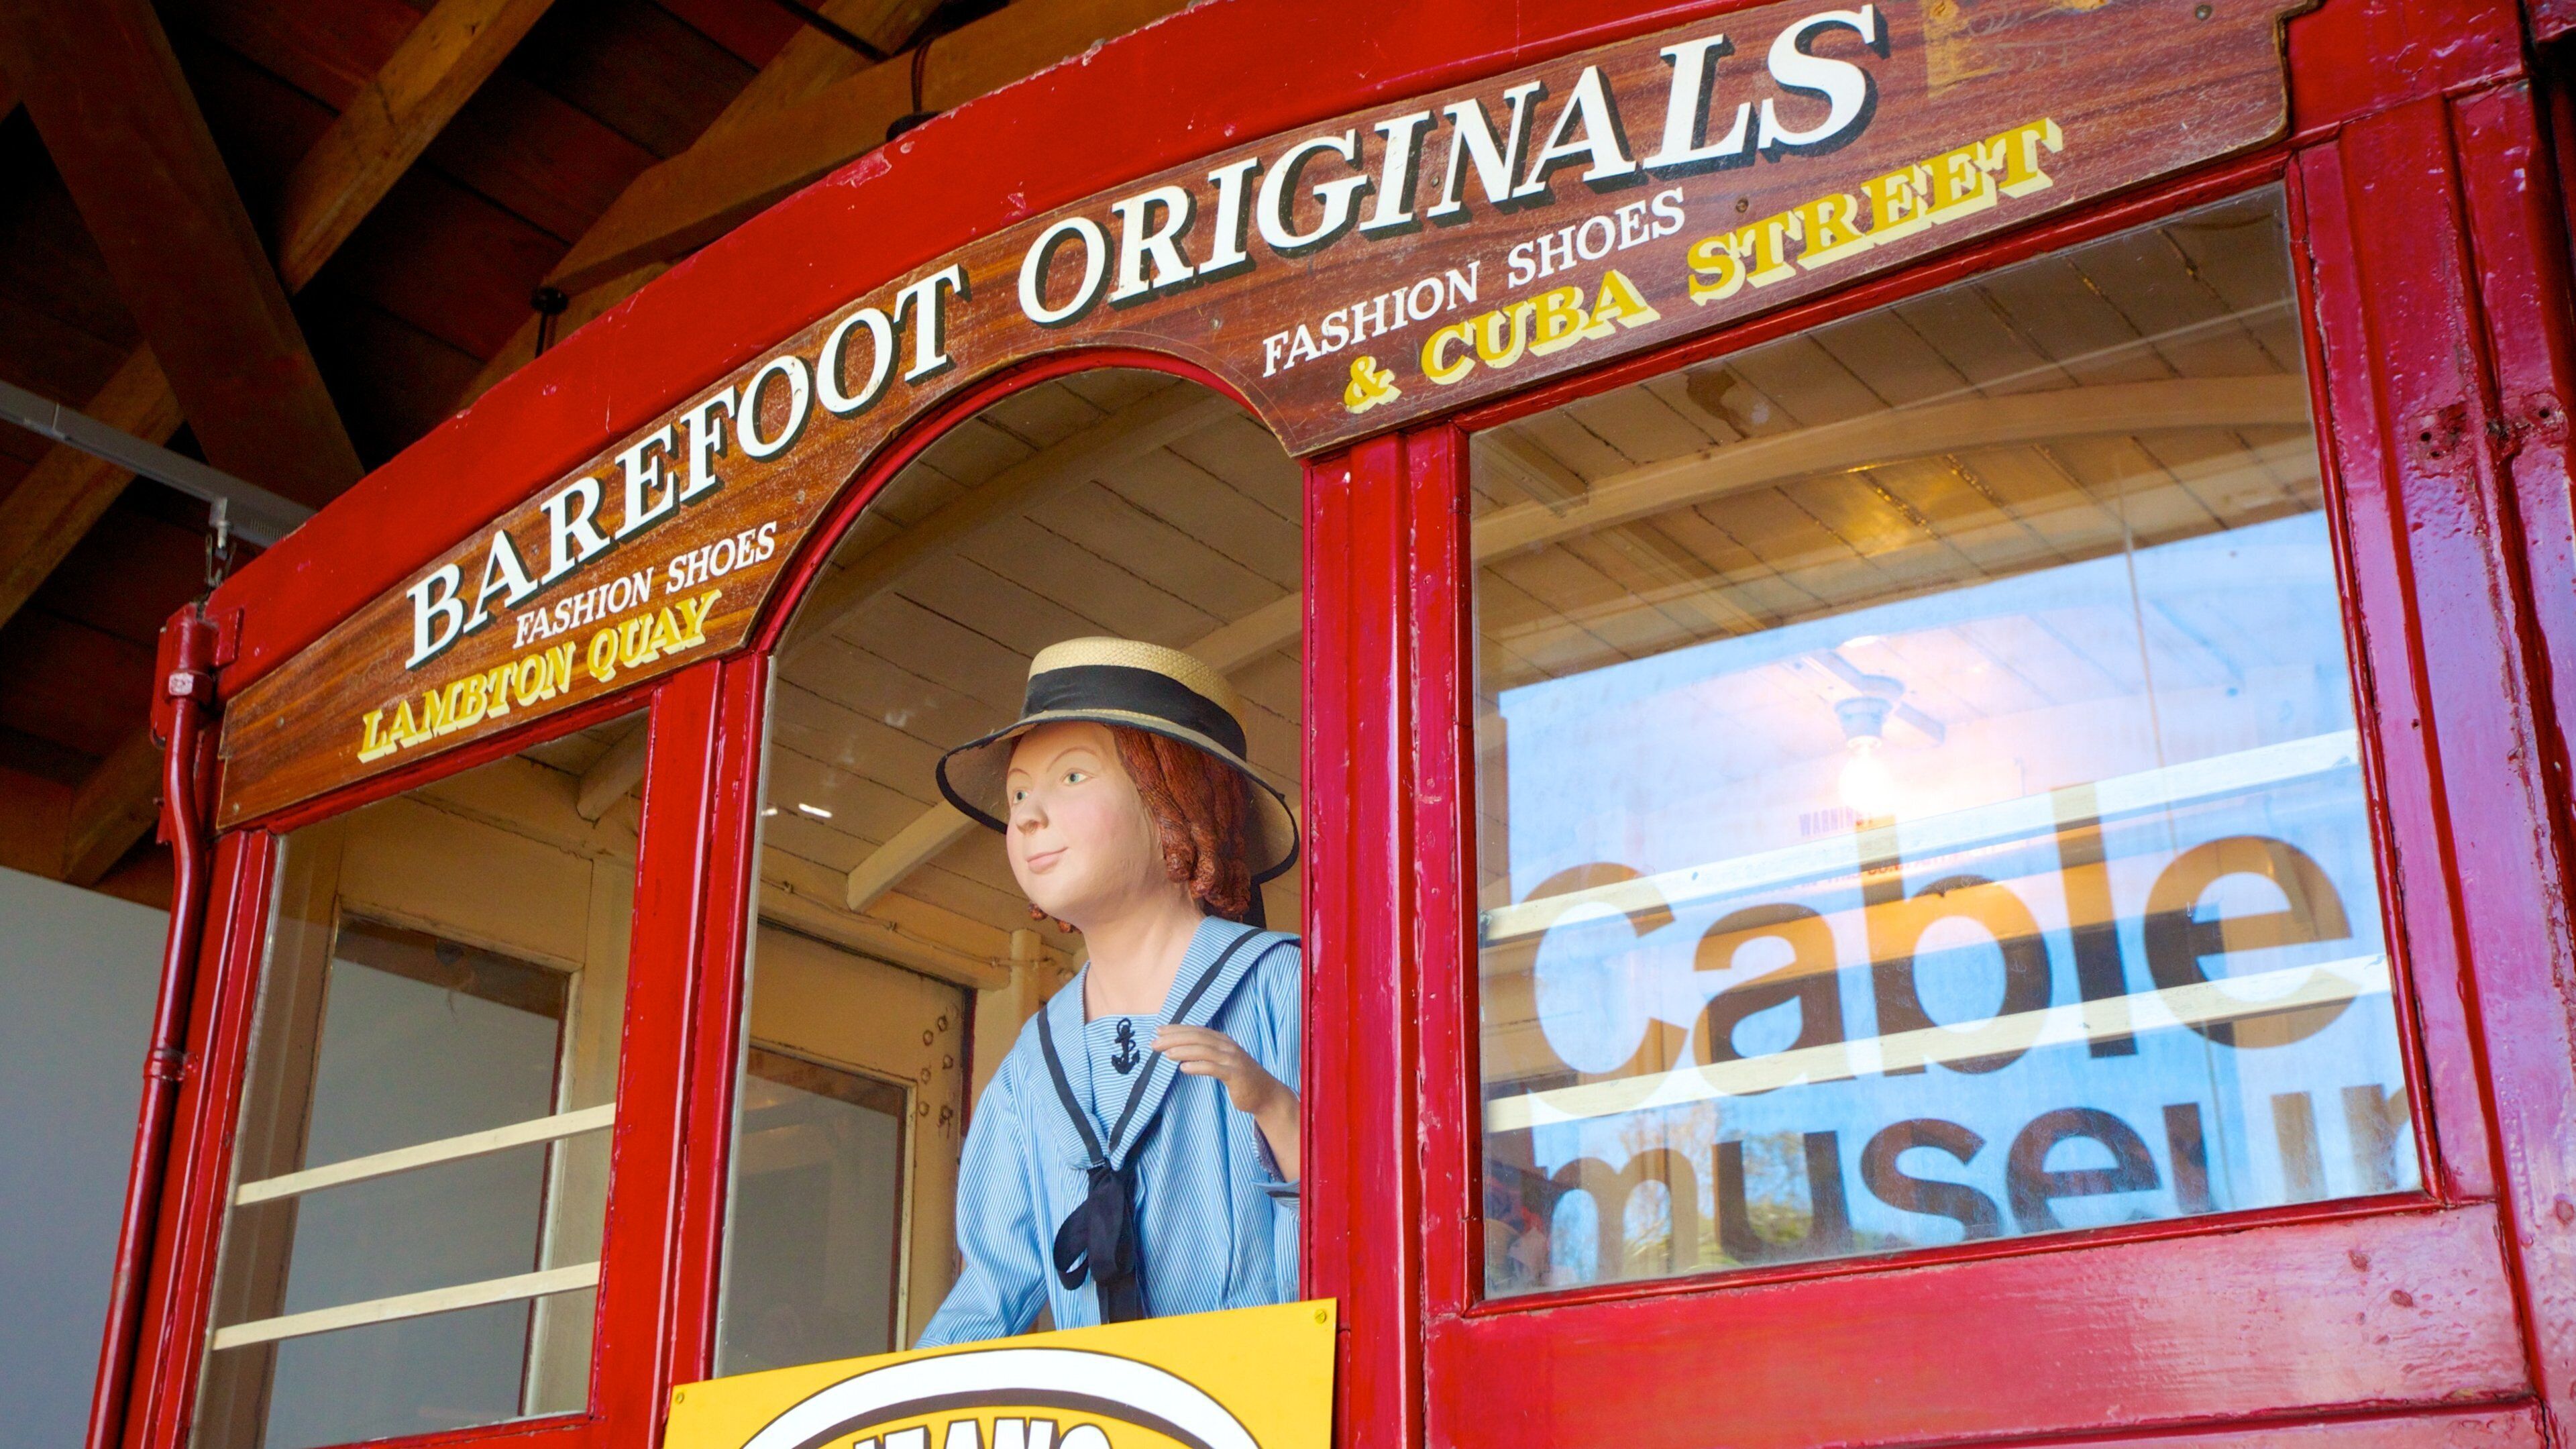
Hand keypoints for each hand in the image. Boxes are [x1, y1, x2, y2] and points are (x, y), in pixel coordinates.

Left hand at [1151, 1025, 1283, 1113]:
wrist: (1266, 1094)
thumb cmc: (1240, 1078)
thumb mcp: (1222, 1061)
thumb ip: (1204, 1054)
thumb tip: (1177, 1051)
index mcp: (1223, 1041)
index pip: (1196, 1030)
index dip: (1176, 1029)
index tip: (1158, 1030)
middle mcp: (1228, 1046)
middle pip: (1197, 1037)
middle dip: (1174, 1038)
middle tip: (1154, 1042)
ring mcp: (1233, 1060)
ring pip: (1204, 1050)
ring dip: (1183, 1051)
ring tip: (1165, 1054)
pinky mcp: (1236, 1075)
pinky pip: (1214, 1068)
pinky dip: (1198, 1067)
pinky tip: (1183, 1068)